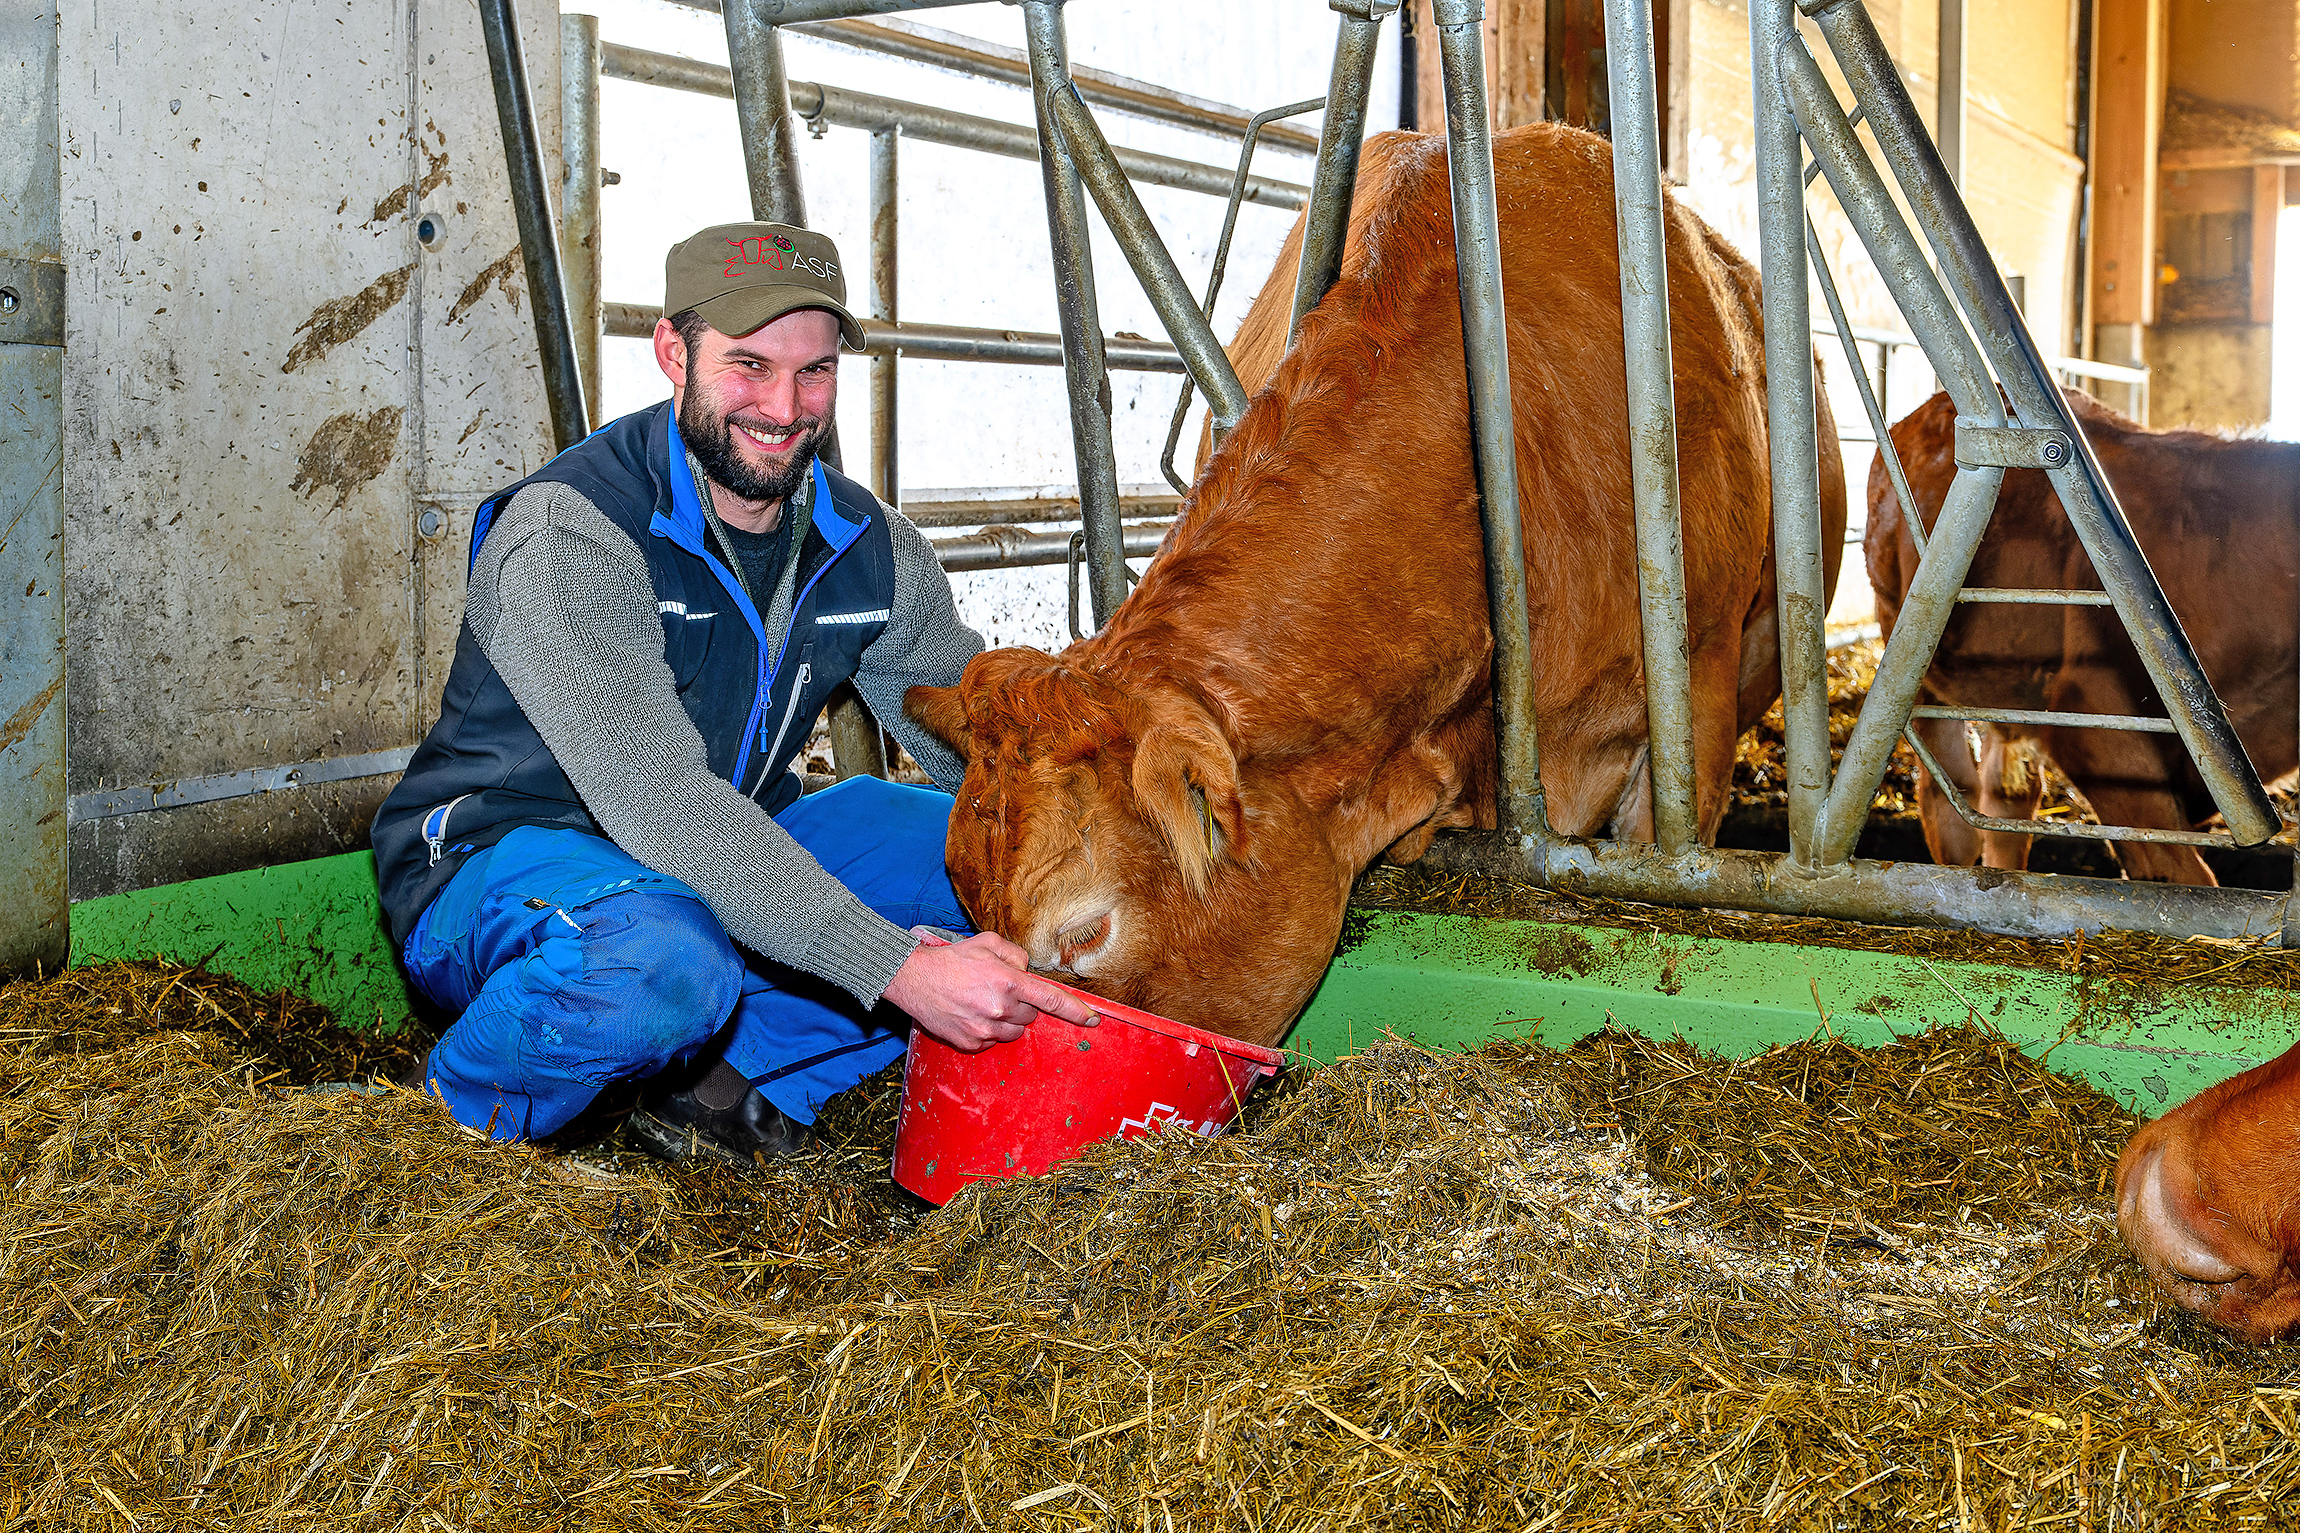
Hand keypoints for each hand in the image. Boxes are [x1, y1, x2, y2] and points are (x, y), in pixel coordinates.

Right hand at [882, 928, 1099, 1052]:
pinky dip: (989, 1030)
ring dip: (1008, 1019)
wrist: (913, 979)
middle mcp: (1000, 1009)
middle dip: (1023, 1005)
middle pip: (1031, 1016)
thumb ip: (1016, 954)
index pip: (1052, 999)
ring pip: (1014, 1032)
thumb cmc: (952, 959)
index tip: (1093, 1019)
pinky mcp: (971, 1043)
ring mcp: (985, 1030)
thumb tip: (1027, 971)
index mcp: (1009, 982)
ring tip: (984, 1002)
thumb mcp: (987, 942)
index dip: (1076, 1010)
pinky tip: (972, 1014)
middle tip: (1000, 990)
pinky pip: (993, 1041)